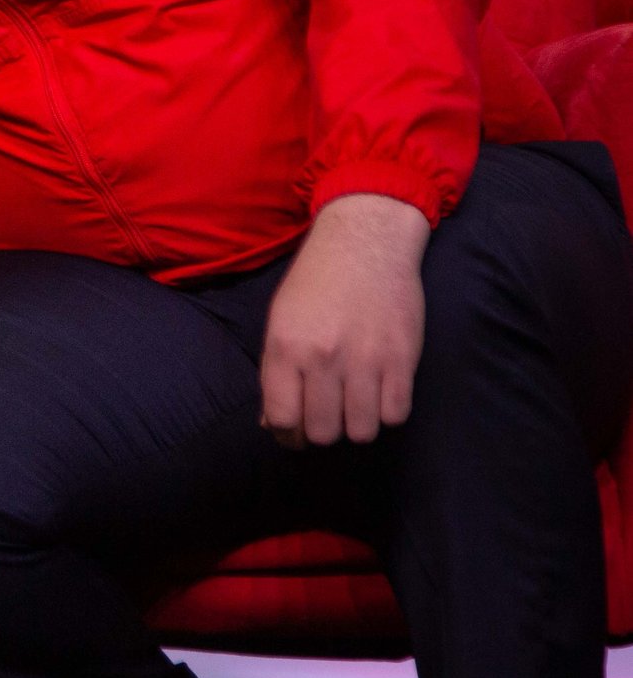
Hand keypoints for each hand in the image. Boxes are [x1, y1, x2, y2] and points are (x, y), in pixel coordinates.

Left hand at [259, 192, 430, 448]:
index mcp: (287, 347)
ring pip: (362, 431)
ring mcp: (366, 360)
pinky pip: (396, 415)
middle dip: (322, 431)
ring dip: (357, 425)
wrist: (365, 243)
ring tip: (354, 404)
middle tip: (326, 416)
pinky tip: (379, 393)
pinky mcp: (403, 359)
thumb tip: (273, 424)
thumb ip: (276, 372)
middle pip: (323, 432)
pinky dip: (387, 412)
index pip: (283, 418)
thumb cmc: (316, 283)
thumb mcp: (281, 320)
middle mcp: (324, 357)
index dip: (288, 434)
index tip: (294, 432)